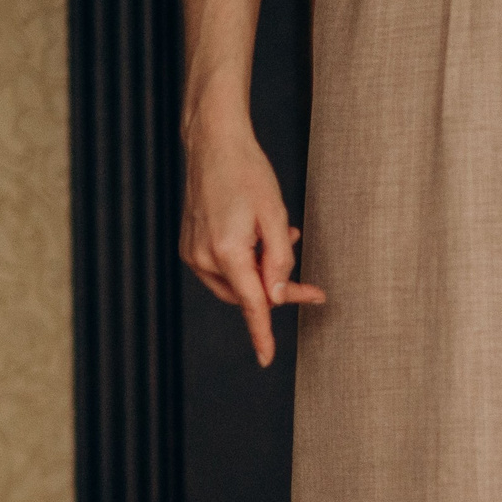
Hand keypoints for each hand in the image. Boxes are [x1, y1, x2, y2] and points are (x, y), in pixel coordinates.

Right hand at [180, 112, 323, 366]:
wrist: (213, 143)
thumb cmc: (247, 174)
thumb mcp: (275, 218)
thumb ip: (280, 262)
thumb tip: (278, 296)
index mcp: (226, 252)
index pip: (251, 304)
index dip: (262, 333)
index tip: (267, 358)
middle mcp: (203, 256)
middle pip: (248, 295)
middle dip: (279, 290)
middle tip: (311, 286)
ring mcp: (192, 251)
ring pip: (238, 283)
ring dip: (264, 272)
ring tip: (282, 238)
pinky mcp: (190, 244)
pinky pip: (224, 267)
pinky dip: (248, 261)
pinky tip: (262, 237)